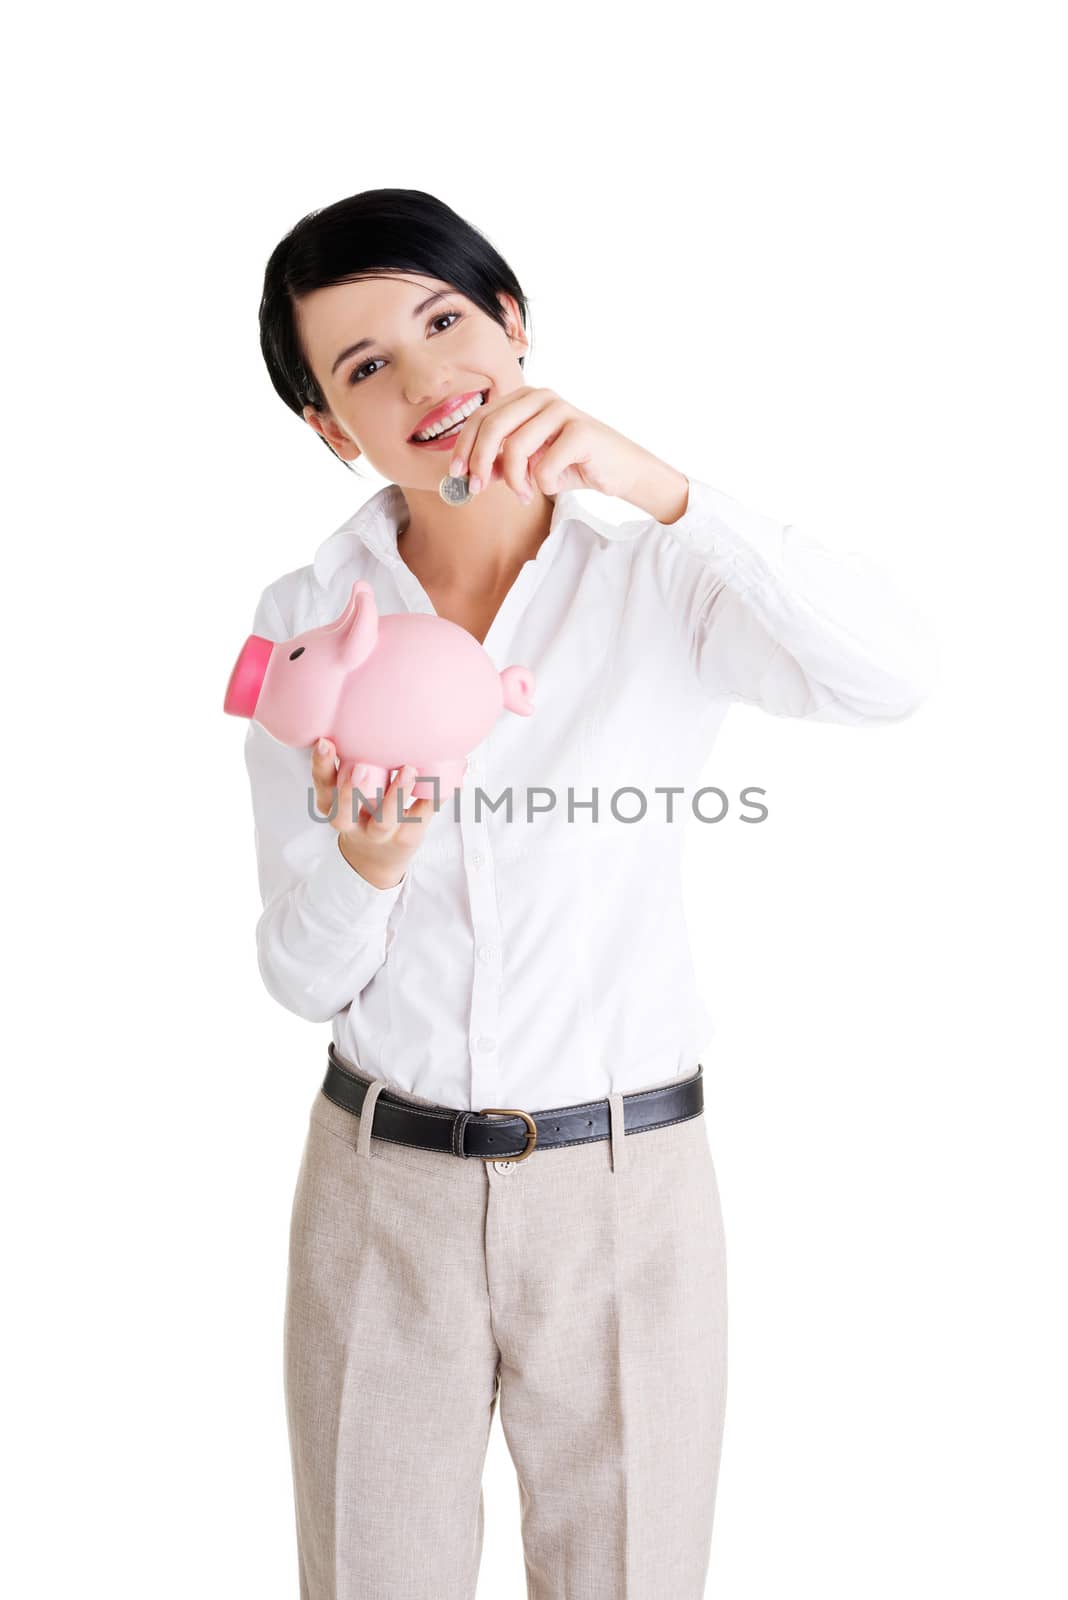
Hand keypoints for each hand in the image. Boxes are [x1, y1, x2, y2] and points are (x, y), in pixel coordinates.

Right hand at [311, 739, 434, 891]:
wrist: (374, 861)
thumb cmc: (361, 812)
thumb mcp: (345, 792)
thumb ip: (351, 760)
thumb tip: (366, 712)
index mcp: (332, 805)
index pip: (321, 785)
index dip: (321, 765)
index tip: (325, 742)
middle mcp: (352, 822)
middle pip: (344, 811)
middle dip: (349, 790)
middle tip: (360, 767)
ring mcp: (378, 833)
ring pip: (384, 819)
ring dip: (396, 794)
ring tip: (408, 770)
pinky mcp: (405, 838)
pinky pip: (420, 818)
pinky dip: (433, 800)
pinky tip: (446, 784)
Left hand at [446, 385, 653, 504]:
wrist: (620, 471)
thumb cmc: (573, 464)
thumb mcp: (530, 464)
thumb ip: (502, 463)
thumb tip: (471, 474)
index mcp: (525, 399)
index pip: (481, 416)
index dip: (463, 446)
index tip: (457, 475)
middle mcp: (542, 397)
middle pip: (492, 426)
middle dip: (479, 462)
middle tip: (477, 490)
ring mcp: (562, 410)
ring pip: (516, 448)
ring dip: (515, 481)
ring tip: (524, 495)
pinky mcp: (581, 430)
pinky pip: (544, 466)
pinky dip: (543, 484)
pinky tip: (552, 486)